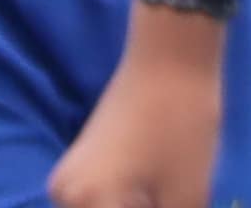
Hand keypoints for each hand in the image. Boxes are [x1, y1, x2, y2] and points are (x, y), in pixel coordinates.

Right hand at [47, 13, 228, 207]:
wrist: (172, 57)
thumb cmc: (182, 124)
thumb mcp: (186, 195)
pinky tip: (156, 203)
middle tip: (178, 205)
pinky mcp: (82, 167)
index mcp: (86, 204)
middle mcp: (64, 195)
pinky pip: (99, 205)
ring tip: (171, 201)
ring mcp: (69, 179)